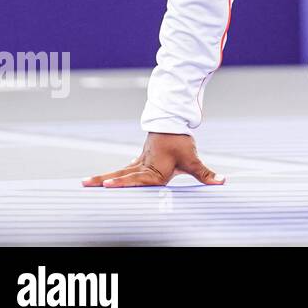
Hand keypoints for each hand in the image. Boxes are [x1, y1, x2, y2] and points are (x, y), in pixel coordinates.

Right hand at [82, 132, 224, 187]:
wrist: (174, 122)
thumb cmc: (181, 142)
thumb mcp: (193, 159)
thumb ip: (205, 173)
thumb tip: (222, 181)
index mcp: (154, 171)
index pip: (137, 179)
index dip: (123, 182)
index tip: (107, 184)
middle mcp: (144, 167)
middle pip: (122, 175)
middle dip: (105, 181)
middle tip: (87, 185)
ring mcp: (139, 162)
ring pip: (119, 171)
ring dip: (103, 176)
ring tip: (84, 183)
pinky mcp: (139, 160)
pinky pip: (123, 168)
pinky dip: (114, 174)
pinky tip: (103, 180)